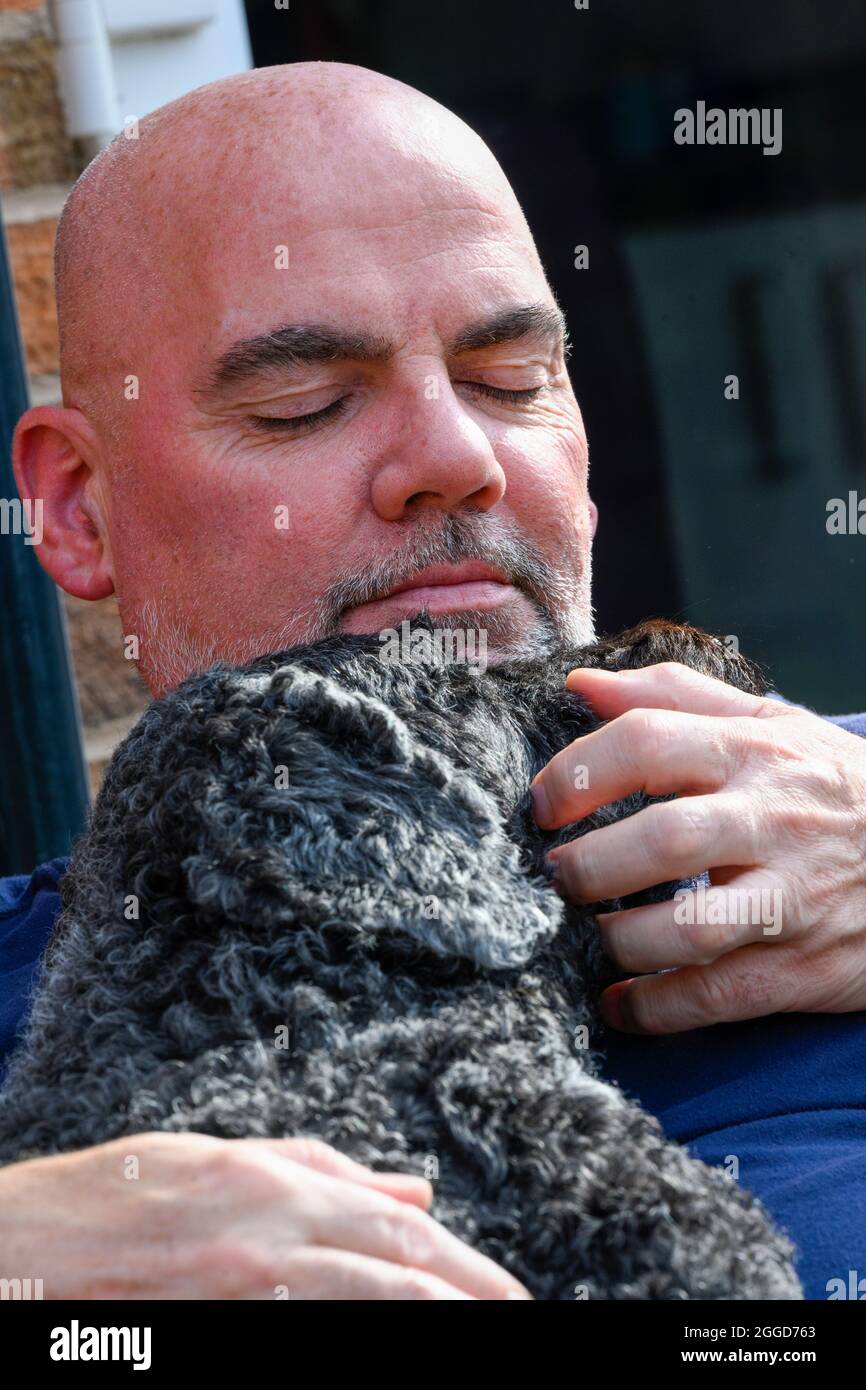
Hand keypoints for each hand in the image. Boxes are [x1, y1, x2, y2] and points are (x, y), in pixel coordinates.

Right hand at [0, 1133, 530, 1298]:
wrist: (37, 1242)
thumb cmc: (127, 1189)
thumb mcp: (228, 1160)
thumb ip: (326, 1170)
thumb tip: (417, 1184)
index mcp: (276, 1182)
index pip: (394, 1221)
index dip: (460, 1259)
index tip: (508, 1290)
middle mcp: (270, 1230)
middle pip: (394, 1261)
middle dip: (467, 1293)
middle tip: (520, 1315)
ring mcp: (246, 1284)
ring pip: (362, 1299)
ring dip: (427, 1313)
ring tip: (481, 1328)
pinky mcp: (221, 1316)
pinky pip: (306, 1326)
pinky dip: (359, 1330)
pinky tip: (394, 1333)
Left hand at [530, 660, 865, 1033]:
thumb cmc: (832, 787)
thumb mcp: (771, 724)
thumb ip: (673, 697)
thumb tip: (578, 684)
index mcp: (754, 751)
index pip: (647, 742)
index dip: (576, 773)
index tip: (540, 806)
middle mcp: (774, 820)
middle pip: (664, 839)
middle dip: (589, 865)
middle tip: (556, 876)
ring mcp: (793, 898)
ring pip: (691, 928)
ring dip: (619, 940)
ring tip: (590, 935)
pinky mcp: (804, 968)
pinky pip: (718, 998)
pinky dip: (655, 1008)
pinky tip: (619, 1002)